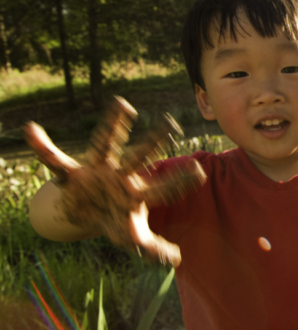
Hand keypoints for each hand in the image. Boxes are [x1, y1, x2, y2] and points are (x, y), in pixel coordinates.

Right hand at [24, 97, 205, 265]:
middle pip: (141, 157)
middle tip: (171, 124)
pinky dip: (42, 148)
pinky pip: (55, 160)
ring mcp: (99, 170)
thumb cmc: (114, 223)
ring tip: (123, 104)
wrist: (84, 215)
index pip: (163, 187)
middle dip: (155, 141)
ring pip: (106, 144)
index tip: (200, 169)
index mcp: (138, 193)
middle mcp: (122, 176)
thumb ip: (154, 250)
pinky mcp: (74, 173)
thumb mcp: (133, 239)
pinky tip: (31, 131)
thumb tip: (176, 260)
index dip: (180, 181)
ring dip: (113, 126)